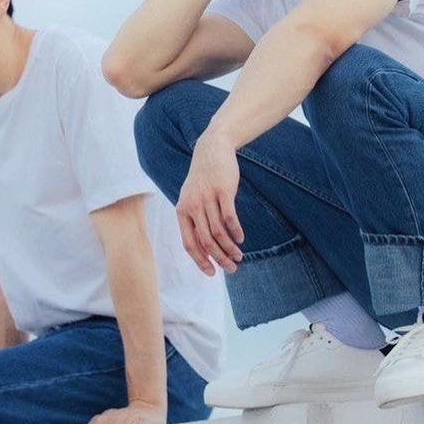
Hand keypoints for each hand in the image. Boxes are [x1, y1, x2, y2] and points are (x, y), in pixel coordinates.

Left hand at [176, 131, 243, 273]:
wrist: (211, 150)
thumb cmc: (203, 179)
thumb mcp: (191, 198)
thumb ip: (195, 220)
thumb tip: (205, 248)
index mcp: (182, 211)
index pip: (189, 243)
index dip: (200, 260)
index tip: (212, 273)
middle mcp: (192, 206)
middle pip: (206, 241)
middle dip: (219, 259)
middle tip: (232, 268)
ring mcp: (207, 198)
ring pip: (219, 232)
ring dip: (230, 248)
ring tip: (239, 257)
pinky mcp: (223, 191)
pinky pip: (229, 218)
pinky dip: (236, 231)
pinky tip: (240, 238)